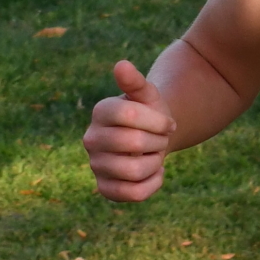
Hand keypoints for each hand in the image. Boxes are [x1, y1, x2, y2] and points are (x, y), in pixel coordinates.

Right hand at [83, 60, 175, 201]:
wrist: (151, 138)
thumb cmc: (149, 114)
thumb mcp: (147, 95)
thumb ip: (136, 82)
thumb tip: (122, 65)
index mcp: (100, 111)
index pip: (130, 116)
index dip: (158, 122)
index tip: (168, 124)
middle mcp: (91, 139)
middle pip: (133, 143)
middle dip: (158, 142)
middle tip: (160, 140)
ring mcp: (96, 165)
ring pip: (134, 171)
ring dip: (155, 163)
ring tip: (155, 155)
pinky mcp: (105, 188)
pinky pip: (133, 194)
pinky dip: (152, 184)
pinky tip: (154, 172)